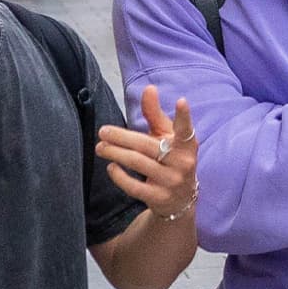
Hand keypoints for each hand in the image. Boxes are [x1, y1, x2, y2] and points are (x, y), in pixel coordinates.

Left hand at [96, 87, 198, 220]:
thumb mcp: (167, 137)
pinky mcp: (159, 198)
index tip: (181, 101)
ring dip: (115, 153)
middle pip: (147, 146)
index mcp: (187, 145)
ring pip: (138, 164)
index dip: (184, 116)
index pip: (185, 129)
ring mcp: (171, 182)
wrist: (181, 200)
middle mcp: (183, 163)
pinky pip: (134, 186)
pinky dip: (119, 176)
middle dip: (122, 137)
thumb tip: (149, 88)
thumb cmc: (171, 159)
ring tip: (100, 147)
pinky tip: (111, 167)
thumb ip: (156, 114)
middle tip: (102, 131)